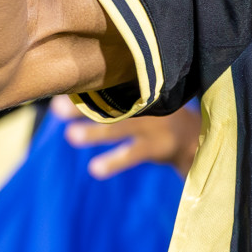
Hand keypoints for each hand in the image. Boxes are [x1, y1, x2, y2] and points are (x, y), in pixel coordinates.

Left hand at [52, 95, 202, 177]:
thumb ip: (117, 93)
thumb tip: (68, 93)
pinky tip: (95, 169)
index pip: (111, 82)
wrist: (193, 137)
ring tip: (72, 136)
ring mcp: (153, 124)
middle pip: (111, 101)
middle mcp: (146, 101)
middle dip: (84, 106)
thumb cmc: (155, 115)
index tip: (63, 83)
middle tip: (57, 108)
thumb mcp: (143, 97)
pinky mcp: (158, 145)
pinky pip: (132, 154)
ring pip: (119, 127)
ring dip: (95, 132)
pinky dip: (114, 161)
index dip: (87, 84)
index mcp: (140, 87)